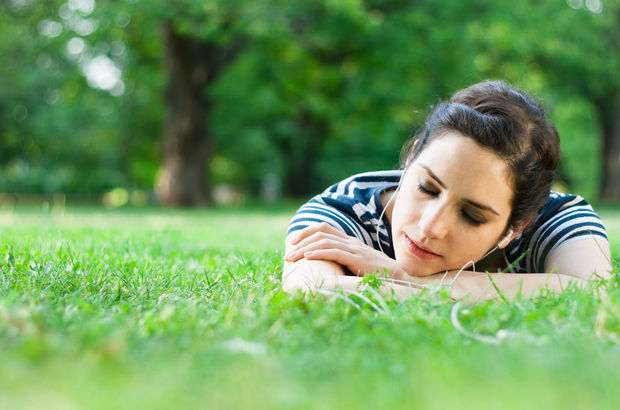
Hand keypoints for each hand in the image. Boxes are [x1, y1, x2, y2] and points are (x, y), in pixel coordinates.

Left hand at [284, 223, 406, 278]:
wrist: (399, 277)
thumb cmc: (378, 274)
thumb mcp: (357, 265)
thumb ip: (343, 262)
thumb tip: (323, 269)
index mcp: (350, 241)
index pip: (324, 228)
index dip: (307, 232)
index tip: (293, 243)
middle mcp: (350, 241)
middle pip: (320, 233)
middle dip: (300, 242)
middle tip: (288, 254)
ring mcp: (354, 249)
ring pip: (323, 242)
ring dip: (304, 249)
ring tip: (291, 258)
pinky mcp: (357, 259)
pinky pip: (334, 252)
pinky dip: (318, 253)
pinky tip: (307, 258)